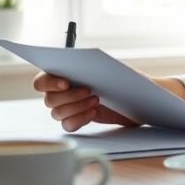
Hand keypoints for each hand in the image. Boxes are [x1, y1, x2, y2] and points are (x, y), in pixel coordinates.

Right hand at [32, 72, 184, 131]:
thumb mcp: (114, 68)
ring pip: (57, 113)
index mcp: (65, 73)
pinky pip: (68, 125)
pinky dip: (79, 119)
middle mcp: (63, 91)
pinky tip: (93, 113)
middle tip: (91, 91)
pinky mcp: (79, 120)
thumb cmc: (128, 79)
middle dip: (70, 97)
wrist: (142, 99)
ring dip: (76, 108)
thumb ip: (96, 64)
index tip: (67, 82)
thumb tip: (86, 58)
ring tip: (96, 101)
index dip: (49, 82)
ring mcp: (70, 107)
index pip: (42, 81)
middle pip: (49, 99)